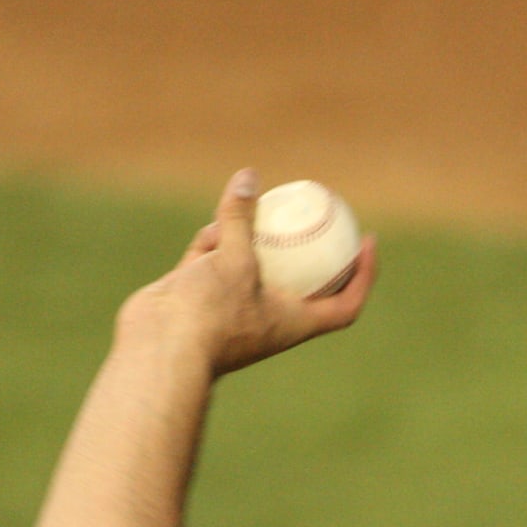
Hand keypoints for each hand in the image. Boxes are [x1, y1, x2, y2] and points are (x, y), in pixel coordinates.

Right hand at [115, 168, 377, 376]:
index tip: (368, 242)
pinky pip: (215, 266)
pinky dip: (215, 247)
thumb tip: (249, 177)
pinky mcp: (201, 300)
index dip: (364, 276)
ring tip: (255, 209)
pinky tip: (213, 225)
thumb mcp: (233, 260)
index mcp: (294, 322)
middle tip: (317, 214)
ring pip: (252, 267)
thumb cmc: (210, 315)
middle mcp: (269, 318)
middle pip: (302, 281)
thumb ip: (241, 219)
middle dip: (310, 250)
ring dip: (251, 240)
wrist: (158, 350)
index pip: (345, 303)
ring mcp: (233, 309)